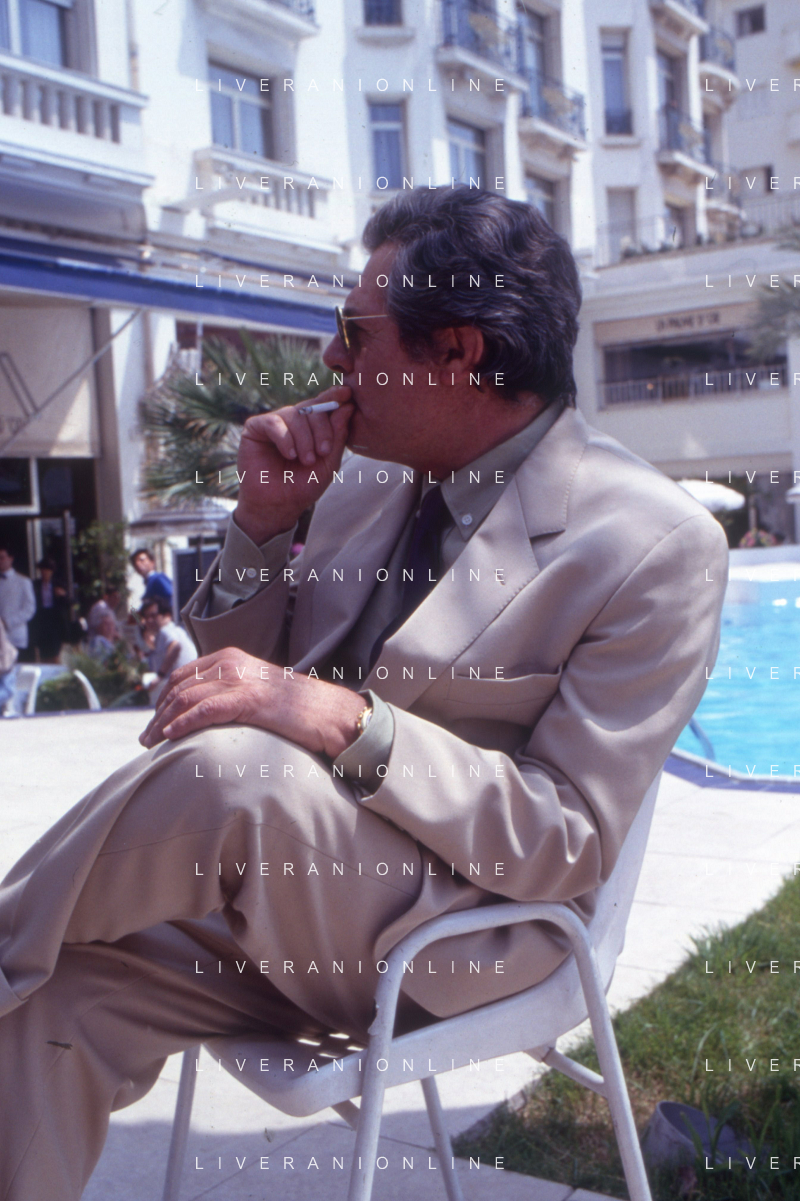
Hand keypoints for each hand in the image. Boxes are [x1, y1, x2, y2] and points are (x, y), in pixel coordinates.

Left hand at [138, 647, 365, 758]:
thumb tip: (205, 711)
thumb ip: (230, 692)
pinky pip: (206, 710)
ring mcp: (240, 679)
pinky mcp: (249, 699)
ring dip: (164, 723)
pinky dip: (184, 723)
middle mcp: (231, 663)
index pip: (183, 675)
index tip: (154, 721)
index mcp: (230, 657)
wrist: (328, 711)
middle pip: (179, 687)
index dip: (162, 698)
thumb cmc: (295, 707)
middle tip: (146, 739)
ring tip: (152, 743)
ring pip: (187, 699)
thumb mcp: (255, 690)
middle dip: (158, 714)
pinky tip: (171, 737)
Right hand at [234, 386, 354, 543]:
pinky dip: (285, 438)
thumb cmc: (303, 486)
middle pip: (312, 408)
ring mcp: (274, 423)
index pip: (323, 405)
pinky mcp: (255, 428)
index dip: (334, 397)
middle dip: (322, 429)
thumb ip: (338, 435)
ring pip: (294, 414)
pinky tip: (290, 455)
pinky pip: (273, 422)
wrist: (278, 506)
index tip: (347, 394)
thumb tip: (347, 405)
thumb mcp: (328, 462)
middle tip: (323, 452)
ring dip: (304, 439)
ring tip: (306, 460)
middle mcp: (293, 421)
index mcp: (311, 427)